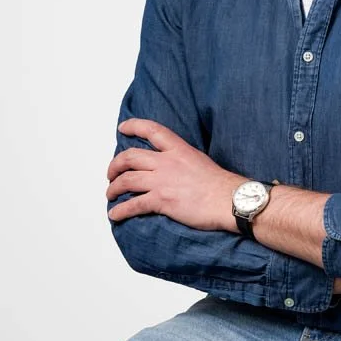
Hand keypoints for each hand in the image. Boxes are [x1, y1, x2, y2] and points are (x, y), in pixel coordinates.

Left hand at [106, 119, 241, 230]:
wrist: (230, 200)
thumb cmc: (221, 185)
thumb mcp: (200, 160)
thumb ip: (183, 160)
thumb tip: (175, 168)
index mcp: (179, 149)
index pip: (152, 130)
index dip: (134, 126)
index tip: (123, 128)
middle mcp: (167, 162)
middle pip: (130, 157)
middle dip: (115, 165)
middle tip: (111, 173)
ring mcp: (162, 181)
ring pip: (127, 180)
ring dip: (113, 188)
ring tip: (110, 194)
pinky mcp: (162, 200)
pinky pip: (133, 205)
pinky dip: (121, 210)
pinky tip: (115, 214)